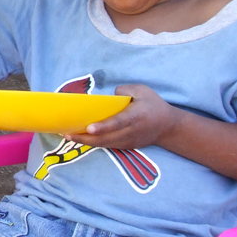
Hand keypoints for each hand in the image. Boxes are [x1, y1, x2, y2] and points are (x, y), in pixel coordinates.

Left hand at [65, 84, 180, 149]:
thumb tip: (108, 96)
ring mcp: (129, 141)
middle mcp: (131, 131)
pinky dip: (94, 144)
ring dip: (86, 142)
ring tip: (68, 136)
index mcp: (136, 116)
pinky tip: (80, 139)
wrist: (169, 127)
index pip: (118, 123)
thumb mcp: (143, 90)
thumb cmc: (153, 105)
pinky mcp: (126, 146)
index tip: (89, 129)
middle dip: (86, 138)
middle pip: (107, 138)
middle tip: (67, 134)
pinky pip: (108, 146)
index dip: (103, 127)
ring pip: (105, 144)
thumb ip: (124, 90)